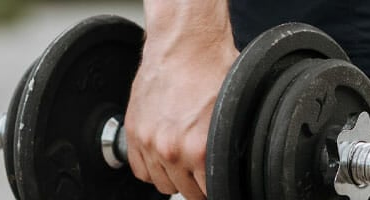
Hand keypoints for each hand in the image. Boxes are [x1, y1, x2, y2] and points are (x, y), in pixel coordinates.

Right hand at [124, 34, 238, 198]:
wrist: (184, 45)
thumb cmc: (211, 70)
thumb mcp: (232, 113)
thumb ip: (228, 146)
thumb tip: (235, 165)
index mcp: (199, 149)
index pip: (208, 192)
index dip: (215, 188)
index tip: (216, 183)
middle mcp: (171, 149)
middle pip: (185, 192)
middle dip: (197, 184)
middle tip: (203, 172)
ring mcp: (149, 142)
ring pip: (162, 184)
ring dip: (174, 177)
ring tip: (185, 163)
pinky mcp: (134, 132)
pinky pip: (139, 170)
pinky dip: (151, 168)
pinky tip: (164, 157)